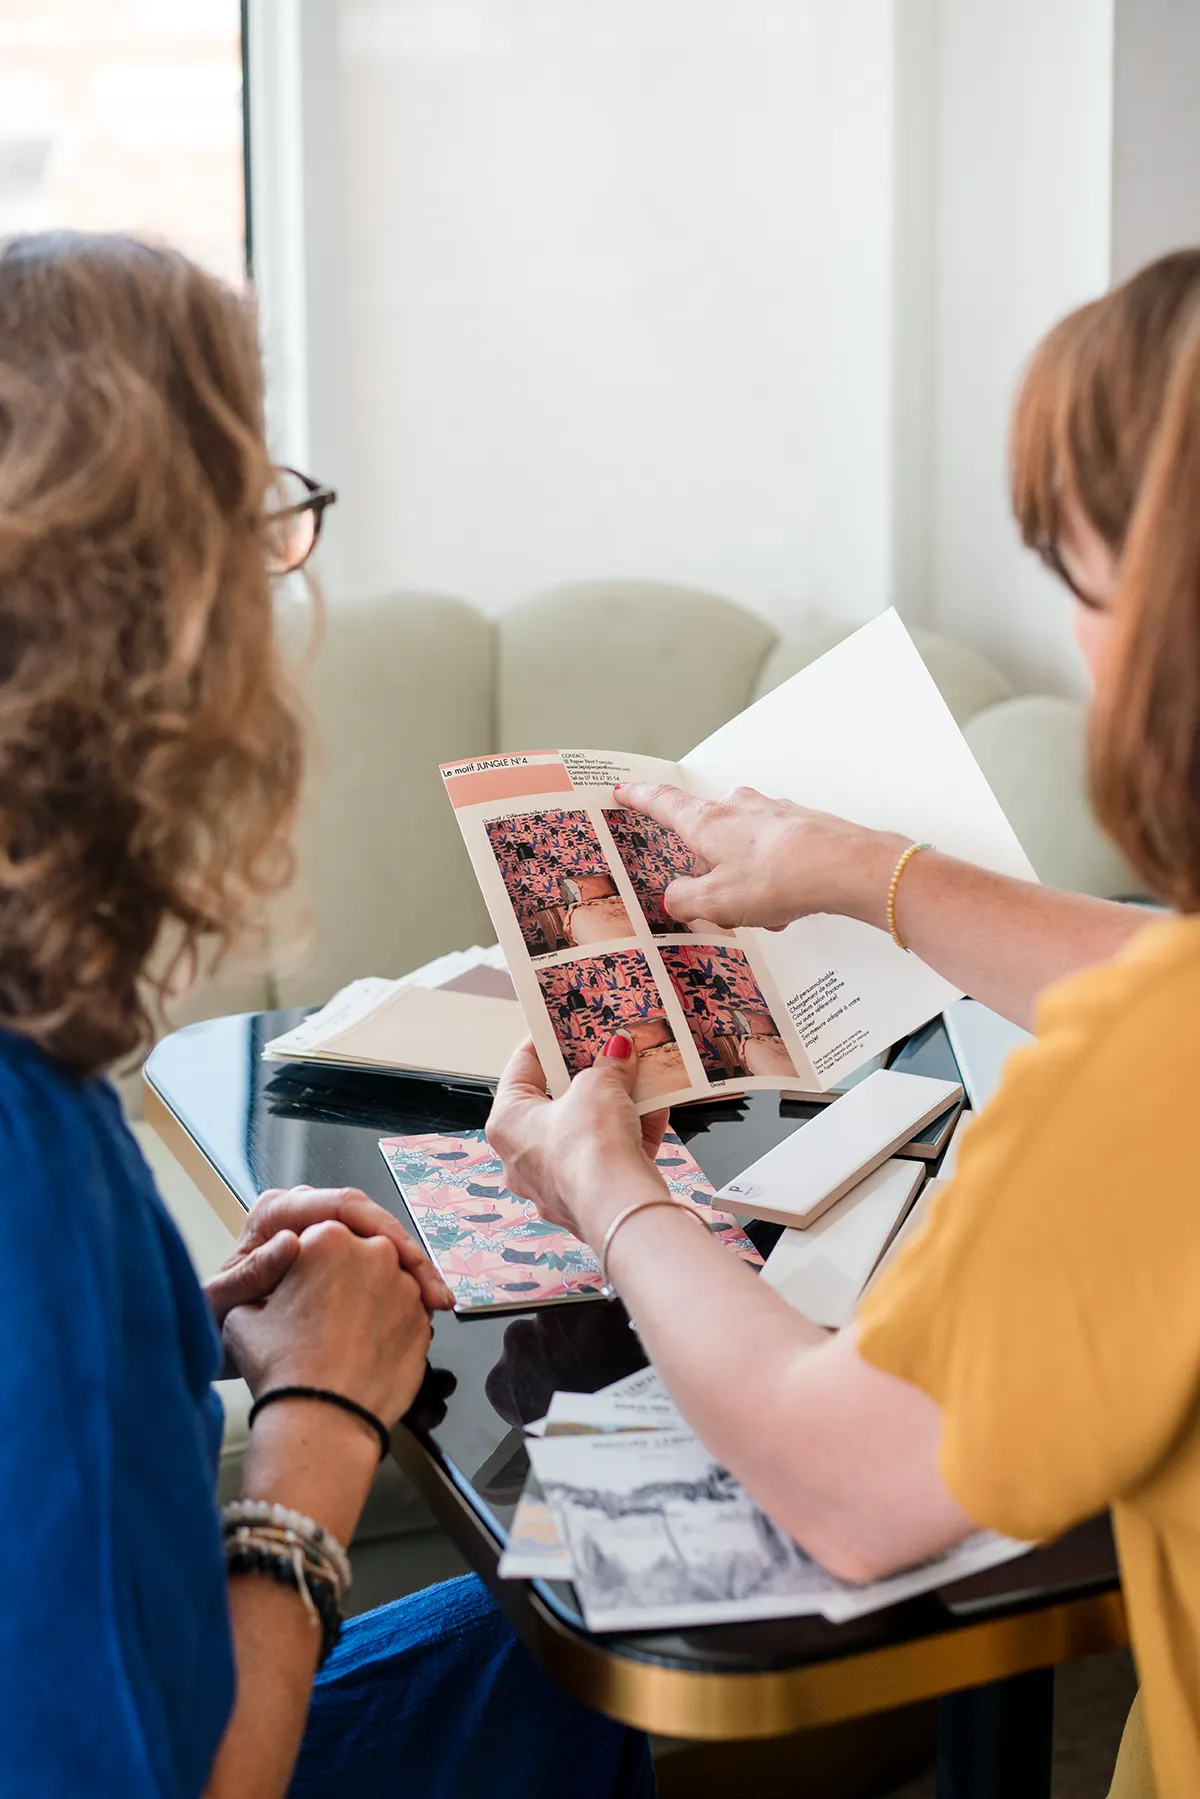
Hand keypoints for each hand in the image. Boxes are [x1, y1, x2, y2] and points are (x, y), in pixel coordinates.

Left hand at [206, 1183, 452, 1332]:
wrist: (208, 1347)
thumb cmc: (207, 1320)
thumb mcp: (221, 1300)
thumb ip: (252, 1272)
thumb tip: (290, 1243)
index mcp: (277, 1212)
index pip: (341, 1207)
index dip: (382, 1232)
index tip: (406, 1262)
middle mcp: (304, 1216)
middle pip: (371, 1222)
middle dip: (409, 1254)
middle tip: (434, 1291)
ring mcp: (323, 1238)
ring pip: (380, 1244)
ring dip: (413, 1271)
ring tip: (437, 1301)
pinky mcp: (337, 1262)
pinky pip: (377, 1265)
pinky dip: (402, 1285)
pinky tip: (422, 1308)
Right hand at [223, 1220, 432, 1426]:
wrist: (324, 1419)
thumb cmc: (283, 1369)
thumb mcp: (242, 1315)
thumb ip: (260, 1282)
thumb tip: (268, 1279)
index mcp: (328, 1238)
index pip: (321, 1237)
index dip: (308, 1266)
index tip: (303, 1290)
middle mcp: (375, 1252)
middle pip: (360, 1254)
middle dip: (345, 1278)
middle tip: (325, 1316)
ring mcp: (406, 1286)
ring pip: (388, 1283)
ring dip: (372, 1300)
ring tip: (346, 1337)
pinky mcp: (424, 1320)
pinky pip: (407, 1313)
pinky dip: (391, 1326)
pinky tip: (368, 1349)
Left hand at [486, 1036, 668, 1247]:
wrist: (620, 1208)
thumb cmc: (590, 1151)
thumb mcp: (599, 1086)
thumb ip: (608, 1065)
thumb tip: (618, 1052)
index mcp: (507, 1123)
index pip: (521, 1070)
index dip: (545, 1044)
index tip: (564, 1027)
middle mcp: (522, 1157)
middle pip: (555, 1104)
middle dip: (587, 1078)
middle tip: (607, 1053)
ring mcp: (553, 1183)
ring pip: (584, 1133)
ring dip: (613, 1106)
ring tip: (639, 1080)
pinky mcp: (585, 1200)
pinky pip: (606, 1159)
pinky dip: (629, 1135)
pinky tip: (655, 1113)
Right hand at [613, 782, 906, 930]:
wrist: (847, 866)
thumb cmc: (781, 877)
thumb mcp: (716, 902)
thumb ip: (684, 900)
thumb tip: (675, 898)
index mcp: (707, 822)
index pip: (663, 803)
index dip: (640, 798)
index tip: (624, 790)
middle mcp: (738, 808)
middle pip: (707, 832)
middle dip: (708, 867)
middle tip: (714, 898)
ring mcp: (772, 813)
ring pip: (744, 848)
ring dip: (745, 880)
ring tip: (762, 913)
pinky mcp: (802, 825)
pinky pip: (775, 855)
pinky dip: (774, 880)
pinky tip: (787, 906)